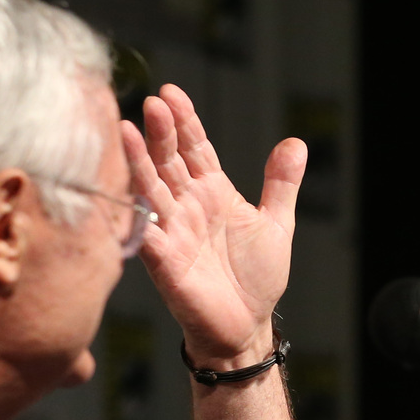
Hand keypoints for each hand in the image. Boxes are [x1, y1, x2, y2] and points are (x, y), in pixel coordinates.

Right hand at [124, 84, 306, 366]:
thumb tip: (296, 143)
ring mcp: (171, 230)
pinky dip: (133, 212)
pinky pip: (144, 232)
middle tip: (154, 104)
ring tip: (127, 131)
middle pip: (169, 160)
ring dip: (138, 161)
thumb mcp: (276, 224)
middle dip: (161, 132)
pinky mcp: (162, 259)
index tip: (172, 93)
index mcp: (213, 193)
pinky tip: (124, 190)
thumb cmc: (256, 278)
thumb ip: (282, 184)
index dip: (185, 121)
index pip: (195, 148)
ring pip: (151, 188)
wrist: (246, 326)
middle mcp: (187, 206)